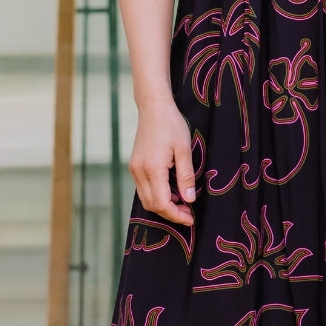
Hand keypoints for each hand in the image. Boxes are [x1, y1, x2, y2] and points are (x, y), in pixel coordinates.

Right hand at [129, 96, 196, 225]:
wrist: (153, 108)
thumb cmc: (171, 125)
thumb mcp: (184, 150)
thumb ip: (186, 176)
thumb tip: (189, 199)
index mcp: (152, 168)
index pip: (161, 203)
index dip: (176, 215)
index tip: (191, 218)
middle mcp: (139, 171)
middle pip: (152, 205)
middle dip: (170, 213)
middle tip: (189, 212)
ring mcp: (134, 169)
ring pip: (146, 199)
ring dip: (163, 205)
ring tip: (182, 201)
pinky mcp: (134, 166)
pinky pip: (144, 189)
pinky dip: (157, 195)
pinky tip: (172, 190)